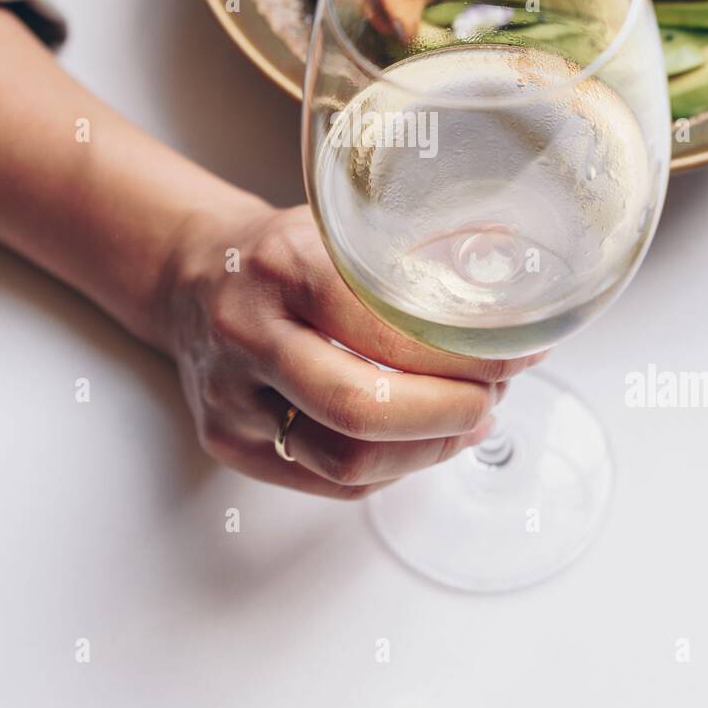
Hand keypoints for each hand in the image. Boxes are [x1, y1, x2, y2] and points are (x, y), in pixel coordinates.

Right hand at [157, 202, 541, 497]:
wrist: (191, 278)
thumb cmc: (280, 253)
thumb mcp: (341, 225)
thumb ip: (419, 249)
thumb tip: (516, 267)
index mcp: (283, 265)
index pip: (385, 327)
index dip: (463, 353)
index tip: (514, 352)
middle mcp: (247, 334)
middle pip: (361, 409)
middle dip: (449, 414)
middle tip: (493, 396)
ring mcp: (231, 398)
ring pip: (346, 461)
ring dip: (427, 451)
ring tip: (468, 420)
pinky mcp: (228, 443)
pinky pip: (328, 482)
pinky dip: (391, 469)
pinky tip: (421, 441)